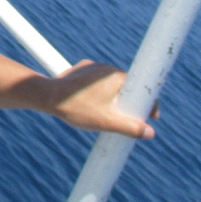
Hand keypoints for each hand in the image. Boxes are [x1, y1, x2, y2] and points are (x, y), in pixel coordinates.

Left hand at [41, 60, 157, 139]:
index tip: (152, 116)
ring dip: (114, 98)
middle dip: (130, 103)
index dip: (149, 104)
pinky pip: (98, 82)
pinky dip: (100, 93)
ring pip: (112, 85)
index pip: (142, 88)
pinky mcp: (82, 70)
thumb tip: (150, 133)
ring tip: (107, 114)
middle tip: (127, 120)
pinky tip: (93, 105)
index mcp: (117, 77)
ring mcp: (94, 68)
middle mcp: (108, 68)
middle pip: (127, 87)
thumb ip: (130, 128)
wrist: (48, 96)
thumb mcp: (107, 122)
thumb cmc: (78, 108)